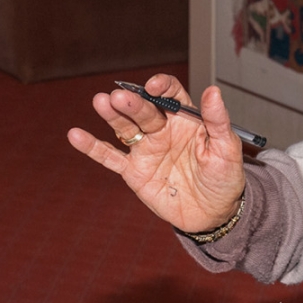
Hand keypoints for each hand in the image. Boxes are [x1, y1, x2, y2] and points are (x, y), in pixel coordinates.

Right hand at [67, 74, 245, 233]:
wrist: (213, 215)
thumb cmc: (224, 179)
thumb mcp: (226, 149)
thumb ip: (217, 121)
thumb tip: (212, 91)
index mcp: (185, 119)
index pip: (169, 94)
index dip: (161, 87)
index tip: (154, 87)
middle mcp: (162, 129)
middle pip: (144, 110)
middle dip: (132, 103)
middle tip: (120, 98)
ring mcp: (146, 150)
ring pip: (125, 128)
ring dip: (112, 115)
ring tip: (101, 102)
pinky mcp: (134, 172)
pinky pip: (110, 158)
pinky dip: (92, 147)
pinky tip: (76, 135)